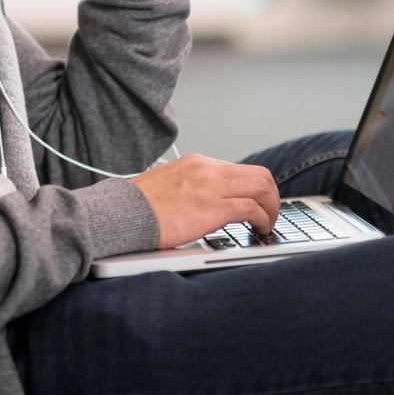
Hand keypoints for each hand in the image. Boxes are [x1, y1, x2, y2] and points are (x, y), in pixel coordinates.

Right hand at [129, 154, 280, 248]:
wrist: (121, 214)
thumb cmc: (136, 207)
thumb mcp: (166, 186)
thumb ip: (188, 187)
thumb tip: (202, 203)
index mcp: (195, 163)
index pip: (239, 169)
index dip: (254, 189)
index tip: (255, 204)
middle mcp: (207, 169)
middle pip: (259, 174)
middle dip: (271, 197)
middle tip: (269, 215)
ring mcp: (211, 186)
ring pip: (262, 188)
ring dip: (272, 209)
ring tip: (267, 225)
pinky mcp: (214, 207)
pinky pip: (253, 209)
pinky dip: (263, 220)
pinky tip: (258, 231)